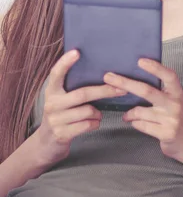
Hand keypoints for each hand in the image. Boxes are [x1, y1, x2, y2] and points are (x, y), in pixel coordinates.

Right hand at [38, 49, 126, 163]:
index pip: (56, 74)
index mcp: (52, 91)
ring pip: (88, 111)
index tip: (77, 52)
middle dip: (105, 91)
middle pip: (82, 94)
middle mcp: (51, 103)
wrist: (47, 144)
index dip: (65, 63)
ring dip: (98, 113)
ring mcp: (55, 119)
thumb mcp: (63, 101)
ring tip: (96, 114)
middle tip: (122, 89)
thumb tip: (104, 76)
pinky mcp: (61, 133)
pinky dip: (95, 123)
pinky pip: (88, 125)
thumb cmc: (63, 117)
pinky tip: (92, 123)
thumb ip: (75, 89)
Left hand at [103, 58, 182, 159]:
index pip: (169, 76)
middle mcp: (175, 104)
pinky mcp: (165, 133)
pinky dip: (134, 123)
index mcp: (177, 93)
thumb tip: (131, 79)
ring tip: (127, 115)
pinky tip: (137, 123)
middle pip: (147, 91)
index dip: (155, 68)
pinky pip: (140, 124)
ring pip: (139, 111)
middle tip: (108, 77)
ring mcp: (170, 119)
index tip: (140, 61)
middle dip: (125, 83)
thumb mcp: (171, 99)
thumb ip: (159, 90)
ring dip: (129, 113)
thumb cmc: (173, 115)